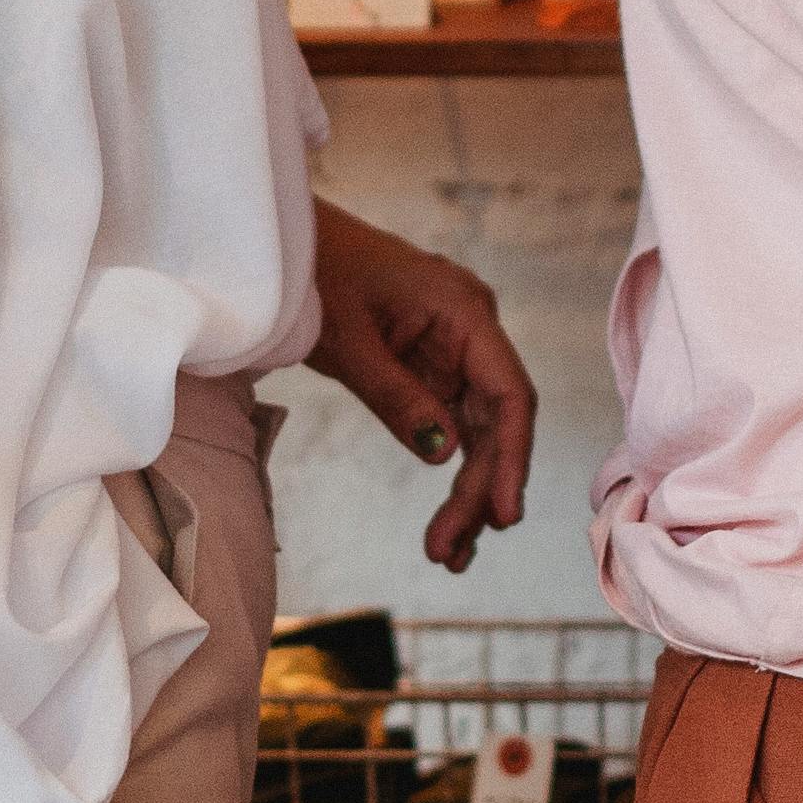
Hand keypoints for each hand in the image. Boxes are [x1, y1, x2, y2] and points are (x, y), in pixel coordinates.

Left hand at [308, 201, 537, 570]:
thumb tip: (443, 455)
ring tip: (448, 554)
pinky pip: (455, 424)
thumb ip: (397, 398)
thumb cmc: (316, 279)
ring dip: (467, 491)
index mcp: (464, 311)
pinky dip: (450, 469)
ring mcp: (457, 350)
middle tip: (449, 552)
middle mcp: (473, 330)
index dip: (512, 457)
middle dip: (478, 490)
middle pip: (496, 421)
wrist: (291, 249)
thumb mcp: (348, 345)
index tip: (503, 512)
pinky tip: (449, 520)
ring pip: (480, 430)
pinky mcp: (437, 367)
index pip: (510, 393)